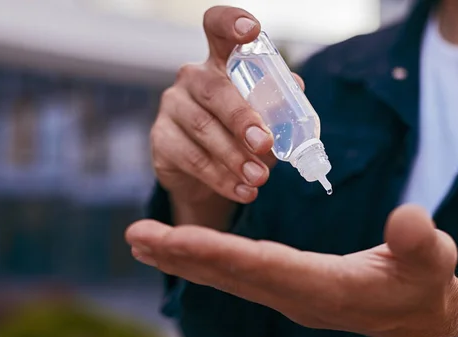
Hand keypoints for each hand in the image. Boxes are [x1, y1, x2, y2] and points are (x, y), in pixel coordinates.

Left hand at [126, 204, 457, 336]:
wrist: (419, 316)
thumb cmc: (425, 284)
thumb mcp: (433, 260)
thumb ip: (420, 242)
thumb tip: (408, 219)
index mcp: (326, 288)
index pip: (264, 266)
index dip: (219, 252)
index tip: (173, 238)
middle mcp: (297, 296)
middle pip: (231, 275)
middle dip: (183, 256)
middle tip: (136, 236)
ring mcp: (289, 296)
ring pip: (228, 277)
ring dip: (185, 260)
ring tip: (143, 242)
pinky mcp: (287, 289)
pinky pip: (237, 275)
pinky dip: (206, 262)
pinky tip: (183, 251)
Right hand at [152, 6, 303, 228]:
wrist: (212, 179)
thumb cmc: (243, 139)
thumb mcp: (265, 121)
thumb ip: (278, 106)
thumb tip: (296, 90)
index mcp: (222, 63)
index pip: (218, 29)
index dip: (231, 23)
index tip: (251, 30)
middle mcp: (193, 78)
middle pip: (215, 89)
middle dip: (242, 119)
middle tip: (264, 144)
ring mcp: (173, 107)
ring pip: (203, 129)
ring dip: (234, 157)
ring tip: (259, 178)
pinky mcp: (161, 138)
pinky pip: (191, 158)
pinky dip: (220, 177)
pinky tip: (242, 190)